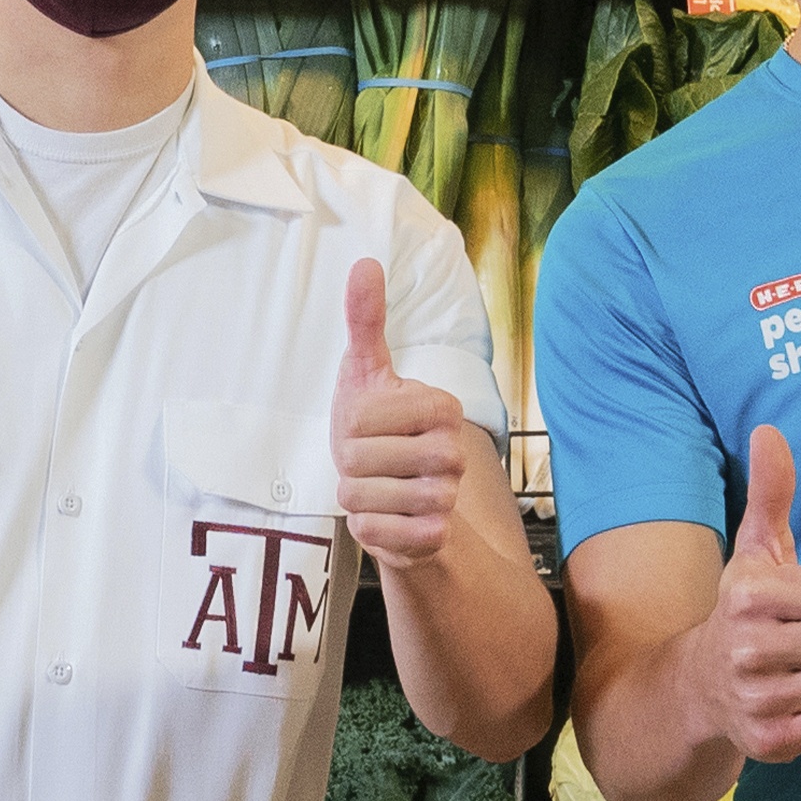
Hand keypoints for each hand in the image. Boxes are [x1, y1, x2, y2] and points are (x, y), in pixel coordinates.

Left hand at [333, 257, 467, 569]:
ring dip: (354, 497)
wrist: (396, 498)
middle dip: (348, 465)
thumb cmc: (376, 431)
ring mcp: (447, 496)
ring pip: (367, 498)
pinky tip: (379, 518)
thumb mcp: (366, 374)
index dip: (350, 426)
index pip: (363, 417)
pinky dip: (365, 528)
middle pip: (360, 460)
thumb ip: (366, 320)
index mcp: (441, 406)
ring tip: (372, 489)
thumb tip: (365, 263)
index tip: (369, 427)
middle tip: (368, 464)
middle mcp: (452, 451)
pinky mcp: (435, 537)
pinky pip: (377, 534)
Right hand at [703, 426, 800, 763]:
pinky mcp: (768, 744)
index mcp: (749, 595)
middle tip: (800, 641)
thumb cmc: (745, 611)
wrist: (698, 689)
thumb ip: (771, 493)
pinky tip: (795, 703)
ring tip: (797, 670)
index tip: (799, 606)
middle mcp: (746, 649)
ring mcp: (755, 700)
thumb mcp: (757, 552)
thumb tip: (770, 430)